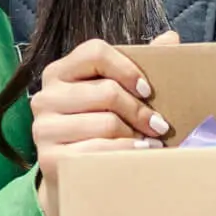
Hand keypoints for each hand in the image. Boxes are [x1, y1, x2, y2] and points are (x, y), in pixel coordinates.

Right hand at [29, 31, 178, 215]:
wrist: (72, 177)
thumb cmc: (96, 128)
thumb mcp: (111, 94)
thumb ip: (136, 66)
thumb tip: (171, 37)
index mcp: (59, 73)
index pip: (94, 52)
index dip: (127, 68)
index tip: (148, 90)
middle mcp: (45, 97)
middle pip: (106, 92)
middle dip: (140, 111)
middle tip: (160, 126)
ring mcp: (43, 129)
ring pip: (106, 124)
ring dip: (136, 135)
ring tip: (152, 144)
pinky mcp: (49, 159)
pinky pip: (99, 152)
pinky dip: (126, 154)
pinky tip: (139, 156)